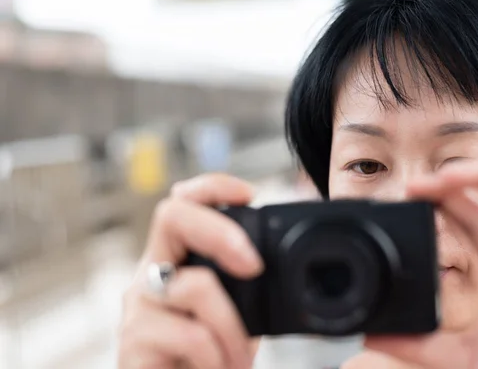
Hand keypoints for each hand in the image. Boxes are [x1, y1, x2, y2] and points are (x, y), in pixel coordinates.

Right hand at [118, 174, 261, 368]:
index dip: (211, 187)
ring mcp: (138, 307)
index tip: (248, 195)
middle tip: (254, 267)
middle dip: (221, 232)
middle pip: (171, 215)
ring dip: (233, 329)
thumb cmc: (210, 360)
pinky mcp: (133, 344)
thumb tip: (282, 263)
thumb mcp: (236, 314)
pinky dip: (218, 358)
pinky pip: (192, 336)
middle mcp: (150, 274)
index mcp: (176, 261)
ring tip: (240, 360)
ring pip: (196, 286)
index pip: (181, 204)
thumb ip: (245, 286)